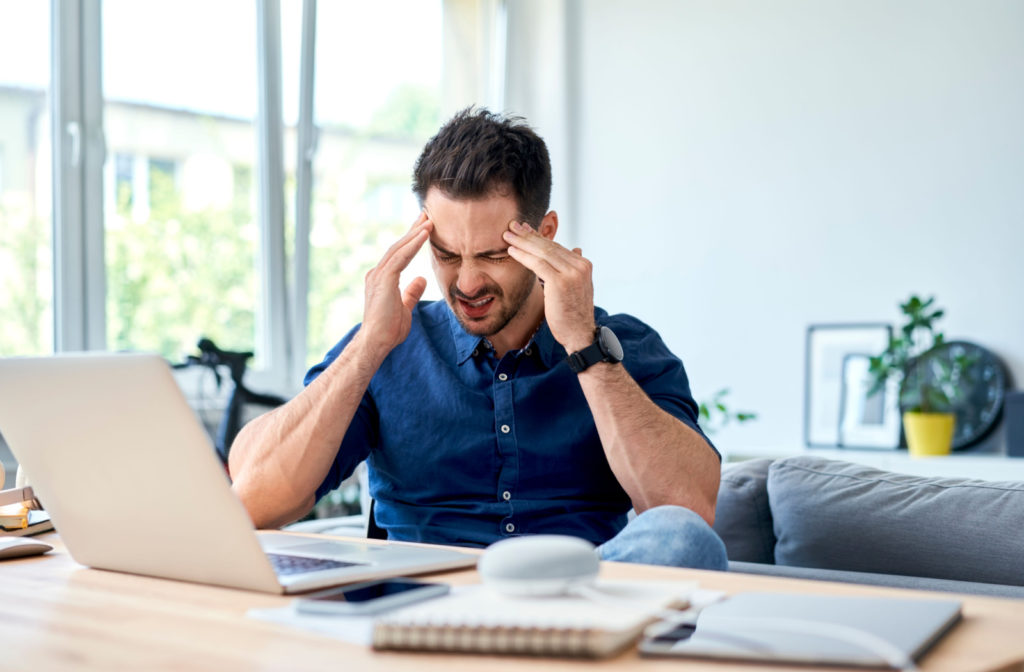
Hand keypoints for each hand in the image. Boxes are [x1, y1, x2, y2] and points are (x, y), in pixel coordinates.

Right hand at [359, 213, 431, 360]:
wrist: (376, 342)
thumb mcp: (405, 307)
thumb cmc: (388, 330)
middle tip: (426, 215)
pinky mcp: (383, 280)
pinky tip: (424, 235)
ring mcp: (378, 275)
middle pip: (398, 246)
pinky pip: (400, 257)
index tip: (424, 228)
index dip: (411, 240)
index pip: (399, 255)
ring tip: (429, 220)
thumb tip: (421, 279)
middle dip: (413, 230)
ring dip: (415, 234)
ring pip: (399, 249)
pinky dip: (413, 245)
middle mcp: (377, 273)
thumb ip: (412, 292)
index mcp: (382, 279)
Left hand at [503, 221, 594, 352]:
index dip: (538, 237)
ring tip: (507, 235)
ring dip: (522, 242)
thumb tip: (575, 249)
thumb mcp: (576, 286)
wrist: (579, 334)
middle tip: (512, 226)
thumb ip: (572, 268)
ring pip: (542, 252)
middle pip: (548, 246)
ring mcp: (571, 273)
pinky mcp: (560, 282)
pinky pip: (538, 264)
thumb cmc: (573, 314)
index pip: (556, 246)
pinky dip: (523, 256)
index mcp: (583, 264)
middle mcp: (579, 265)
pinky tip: (511, 251)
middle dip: (528, 235)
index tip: (524, 229)